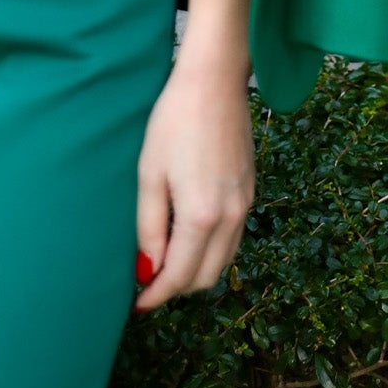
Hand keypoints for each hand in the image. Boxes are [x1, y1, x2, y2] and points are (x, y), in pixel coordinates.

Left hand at [131, 49, 254, 310]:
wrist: (214, 81)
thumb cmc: (173, 122)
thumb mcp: (150, 173)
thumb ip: (149, 226)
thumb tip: (148, 268)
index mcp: (202, 216)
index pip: (179, 276)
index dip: (156, 295)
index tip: (137, 305)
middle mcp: (231, 218)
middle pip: (205, 277)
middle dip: (176, 287)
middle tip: (147, 281)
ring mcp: (245, 205)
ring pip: (222, 261)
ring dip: (195, 271)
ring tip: (165, 261)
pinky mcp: (250, 191)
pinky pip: (233, 238)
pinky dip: (212, 250)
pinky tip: (189, 236)